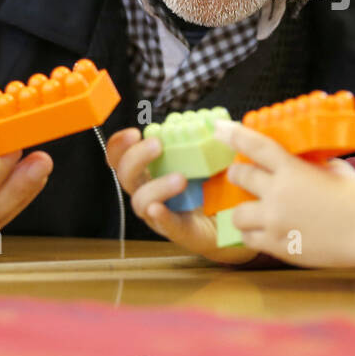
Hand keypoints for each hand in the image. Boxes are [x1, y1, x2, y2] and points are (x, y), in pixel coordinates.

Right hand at [103, 127, 257, 264]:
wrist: (235, 218)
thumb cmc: (216, 184)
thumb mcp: (210, 157)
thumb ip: (207, 141)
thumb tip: (218, 124)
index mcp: (151, 170)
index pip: (121, 157)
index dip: (120, 145)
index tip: (134, 133)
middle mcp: (149, 191)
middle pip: (125, 176)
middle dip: (136, 158)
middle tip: (158, 144)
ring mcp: (160, 214)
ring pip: (141, 202)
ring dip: (156, 187)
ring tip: (180, 178)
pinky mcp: (178, 231)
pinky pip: (164, 225)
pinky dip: (161, 215)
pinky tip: (160, 208)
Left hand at [214, 120, 354, 268]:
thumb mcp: (333, 168)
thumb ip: (308, 165)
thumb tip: (296, 162)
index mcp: (292, 170)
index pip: (255, 146)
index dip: (233, 135)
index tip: (219, 128)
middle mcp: (278, 194)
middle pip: (239, 177)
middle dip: (237, 174)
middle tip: (240, 175)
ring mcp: (276, 222)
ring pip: (237, 215)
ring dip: (243, 210)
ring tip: (253, 211)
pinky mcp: (279, 246)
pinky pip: (250, 239)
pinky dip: (254, 234)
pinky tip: (266, 231)